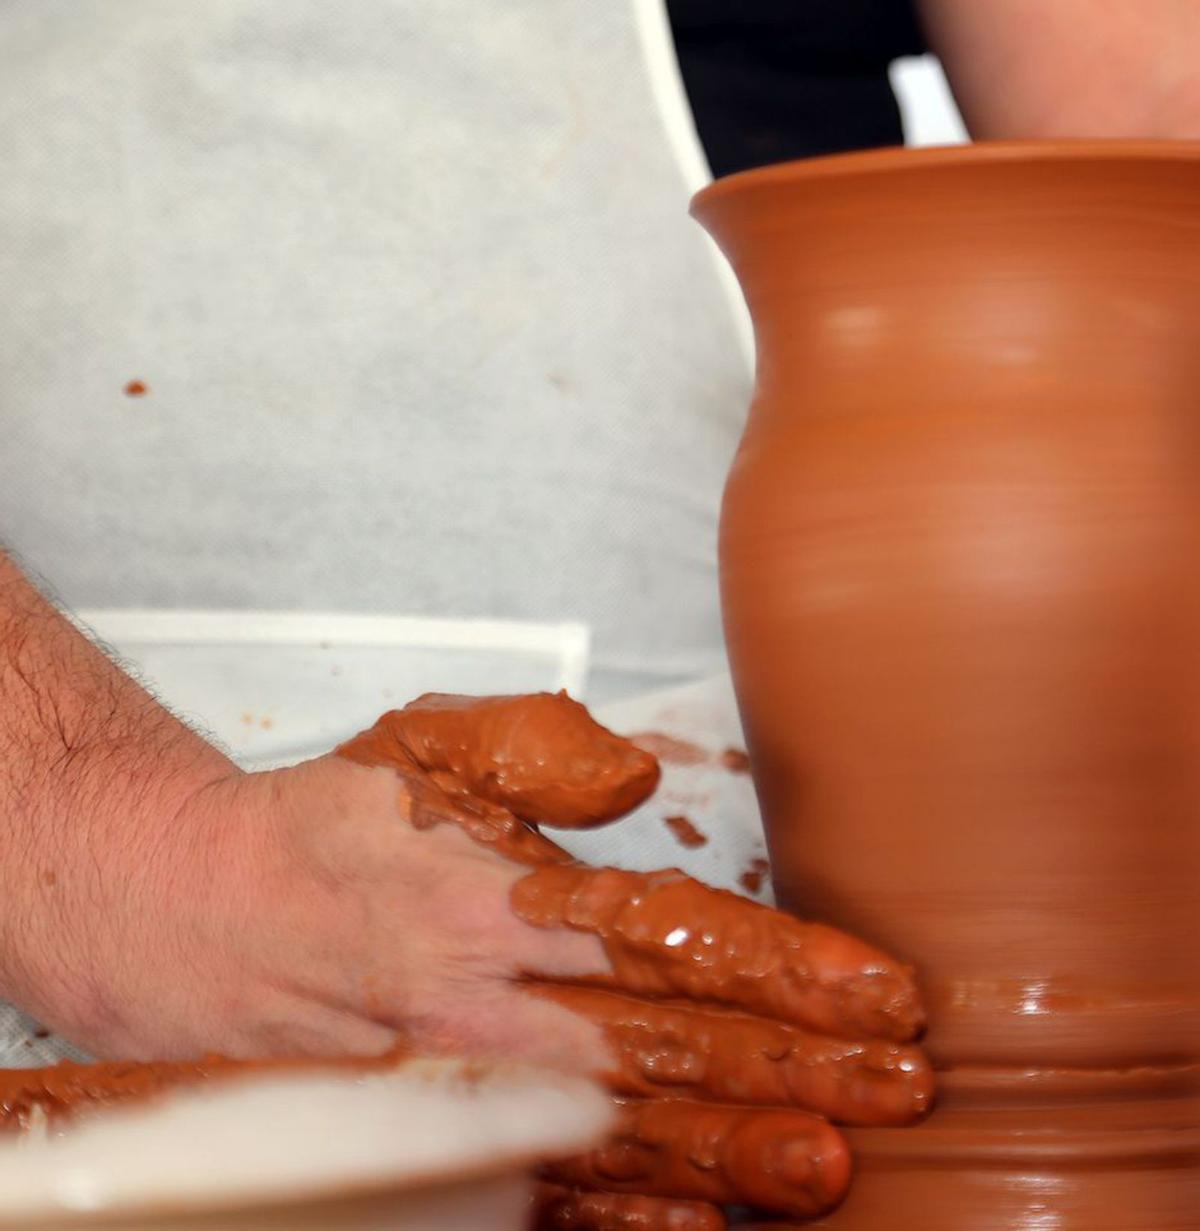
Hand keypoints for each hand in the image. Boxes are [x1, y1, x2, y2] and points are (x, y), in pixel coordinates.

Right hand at [12, 690, 929, 1227]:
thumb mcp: (429, 745)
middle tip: (905, 1083)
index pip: (668, 936)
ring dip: (730, 1153)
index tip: (877, 986)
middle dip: (792, 1066)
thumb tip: (639, 772)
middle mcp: (488, 1002)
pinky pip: (531, 1192)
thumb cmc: (329, 825)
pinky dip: (622, 1218)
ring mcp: (459, 1085)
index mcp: (498, 899)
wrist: (199, 915)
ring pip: (615, 1132)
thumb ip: (537, 745)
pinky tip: (700, 1227)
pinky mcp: (428, 1136)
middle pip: (663, 1043)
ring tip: (835, 1166)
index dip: (780, 965)